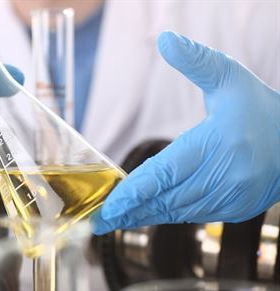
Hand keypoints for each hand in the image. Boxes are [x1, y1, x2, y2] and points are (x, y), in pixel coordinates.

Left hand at [92, 31, 279, 233]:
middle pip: (166, 198)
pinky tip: (149, 215)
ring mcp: (231, 197)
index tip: (109, 205)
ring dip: (146, 216)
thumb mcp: (229, 77)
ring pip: (178, 211)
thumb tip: (166, 39)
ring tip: (118, 221)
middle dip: (130, 210)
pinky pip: (194, 215)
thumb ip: (196, 60)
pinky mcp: (236, 208)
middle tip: (101, 220)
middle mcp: (225, 176)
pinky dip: (168, 216)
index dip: (134, 191)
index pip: (165, 172)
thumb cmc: (262, 108)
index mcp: (218, 144)